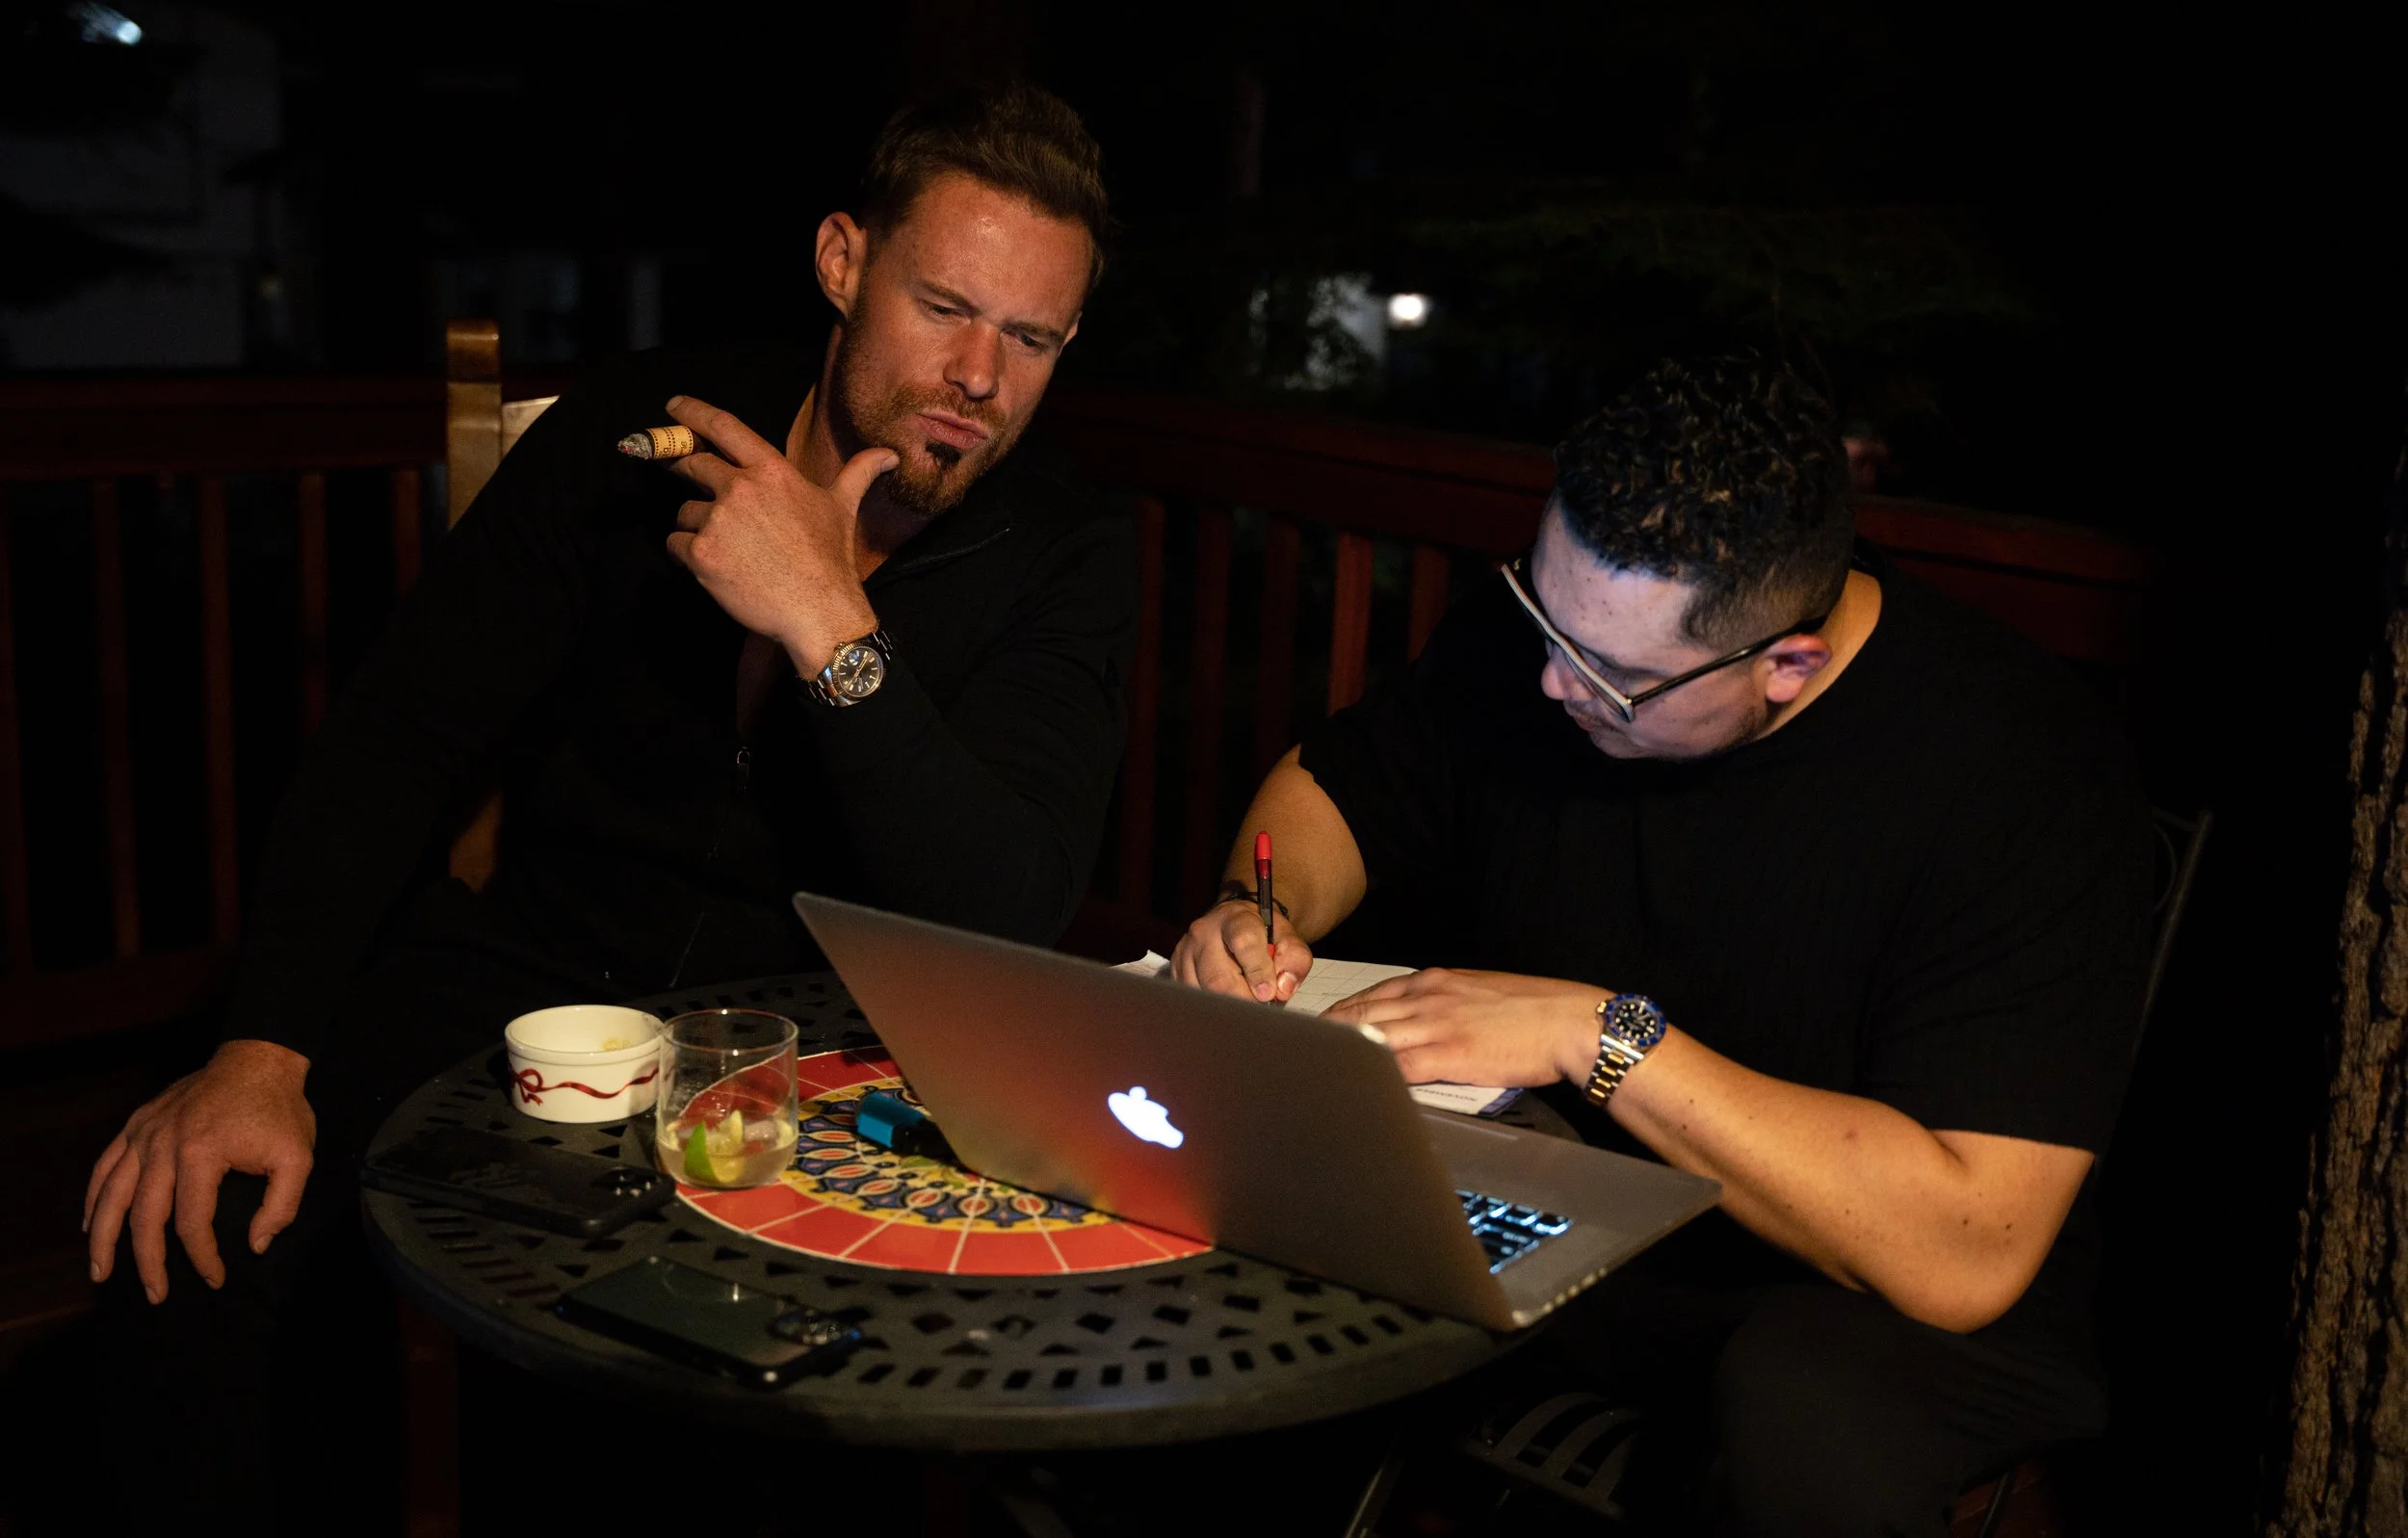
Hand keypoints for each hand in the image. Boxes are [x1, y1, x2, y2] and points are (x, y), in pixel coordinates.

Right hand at [85, 1038, 314, 1302]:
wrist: (258, 1059)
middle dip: (148, 1262)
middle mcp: (162, 1144)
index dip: (202, 1257)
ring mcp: (144, 1132)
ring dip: (103, 1237)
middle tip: (156, 1295)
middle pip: (143, 1216)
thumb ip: (281, 1206)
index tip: (215, 1279)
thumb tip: (256, 1246)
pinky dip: (94, 1196)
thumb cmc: (279, 1110)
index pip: (192, 1222)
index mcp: (201, 1154)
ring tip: (100, 1272)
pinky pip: (105, 1165)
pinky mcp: (137, 1123)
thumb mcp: (298, 1157)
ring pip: (111, 1193)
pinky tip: (90, 1224)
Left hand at [659, 395, 897, 661]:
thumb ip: (858, 472)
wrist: (818, 612)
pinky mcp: (701, 554)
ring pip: (684, 512)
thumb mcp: (843, 506)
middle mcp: (740, 488)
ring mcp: (717, 521)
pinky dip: (687, 555)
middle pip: (692, 465)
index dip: (694, 413)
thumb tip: (889, 455)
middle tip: (686, 483)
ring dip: (695, 526)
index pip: (724, 427)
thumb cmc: (830, 559)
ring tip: (725, 548)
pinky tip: (714, 567)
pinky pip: (676, 544)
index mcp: (771, 470)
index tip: (674, 406)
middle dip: (684, 471)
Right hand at [1171, 899, 1314, 1002]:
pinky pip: (1194, 998)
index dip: (1258, 972)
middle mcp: (1203, 932)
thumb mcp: (1288, 940)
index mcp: (1235, 918)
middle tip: (1260, 1005)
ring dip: (1229, 1004)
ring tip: (1244, 997)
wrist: (1236, 925)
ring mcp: (1185, 951)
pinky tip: (1226, 997)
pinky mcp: (1175, 969)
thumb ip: (1294, 961)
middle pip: (1218, 978)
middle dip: (1244, 999)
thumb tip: (1282, 990)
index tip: (1269, 994)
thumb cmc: (1263, 935)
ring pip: (1204, 993)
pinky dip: (1213, 1006)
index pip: (1244, 943)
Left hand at [1321, 969, 1608, 1086]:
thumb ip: (1447, 1002)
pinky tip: (1356, 1083)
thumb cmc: (1533, 1010)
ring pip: (1372, 1037)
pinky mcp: (1451, 1055)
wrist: (1570, 1021)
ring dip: (1340, 1052)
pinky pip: (1401, 1067)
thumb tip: (1423, 1018)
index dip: (1341, 1012)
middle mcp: (1429, 998)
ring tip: (1313, 1066)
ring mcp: (1438, 1025)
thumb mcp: (1480, 993)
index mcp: (1435, 981)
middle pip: (1362, 1014)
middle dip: (1327, 1031)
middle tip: (1299, 1046)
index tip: (1320, 1025)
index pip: (1373, 994)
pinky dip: (1374, 1074)